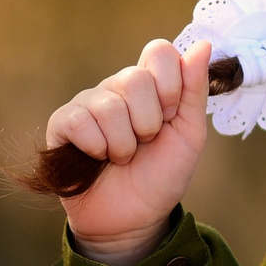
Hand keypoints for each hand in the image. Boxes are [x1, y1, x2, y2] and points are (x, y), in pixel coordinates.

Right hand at [46, 39, 211, 264]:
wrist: (134, 220)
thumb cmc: (161, 175)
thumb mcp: (190, 135)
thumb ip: (195, 90)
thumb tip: (204, 45)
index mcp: (150, 86)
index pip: (158, 52)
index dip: (170, 85)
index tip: (171, 116)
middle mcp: (116, 88)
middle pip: (135, 78)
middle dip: (149, 122)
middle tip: (145, 142)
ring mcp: (87, 104)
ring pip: (108, 105)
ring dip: (123, 143)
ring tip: (122, 158)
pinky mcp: (62, 125)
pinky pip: (79, 121)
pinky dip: (96, 146)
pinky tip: (97, 158)